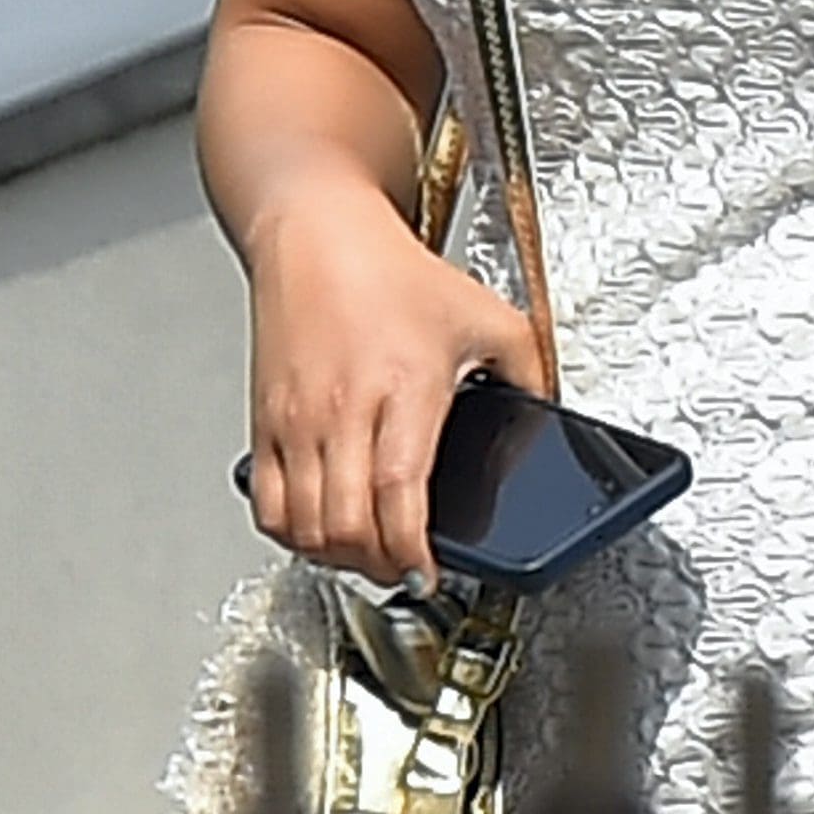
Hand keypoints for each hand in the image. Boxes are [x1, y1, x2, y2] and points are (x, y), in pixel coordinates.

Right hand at [240, 183, 544, 587]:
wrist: (318, 238)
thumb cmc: (395, 274)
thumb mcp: (490, 316)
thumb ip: (529, 371)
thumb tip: (550, 412)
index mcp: (404, 389)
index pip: (400, 495)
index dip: (411, 550)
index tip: (429, 574)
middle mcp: (342, 412)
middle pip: (345, 526)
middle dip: (377, 566)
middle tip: (404, 570)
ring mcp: (295, 422)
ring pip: (300, 525)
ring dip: (334, 556)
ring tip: (368, 555)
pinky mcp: (263, 423)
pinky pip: (266, 503)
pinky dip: (291, 533)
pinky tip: (321, 529)